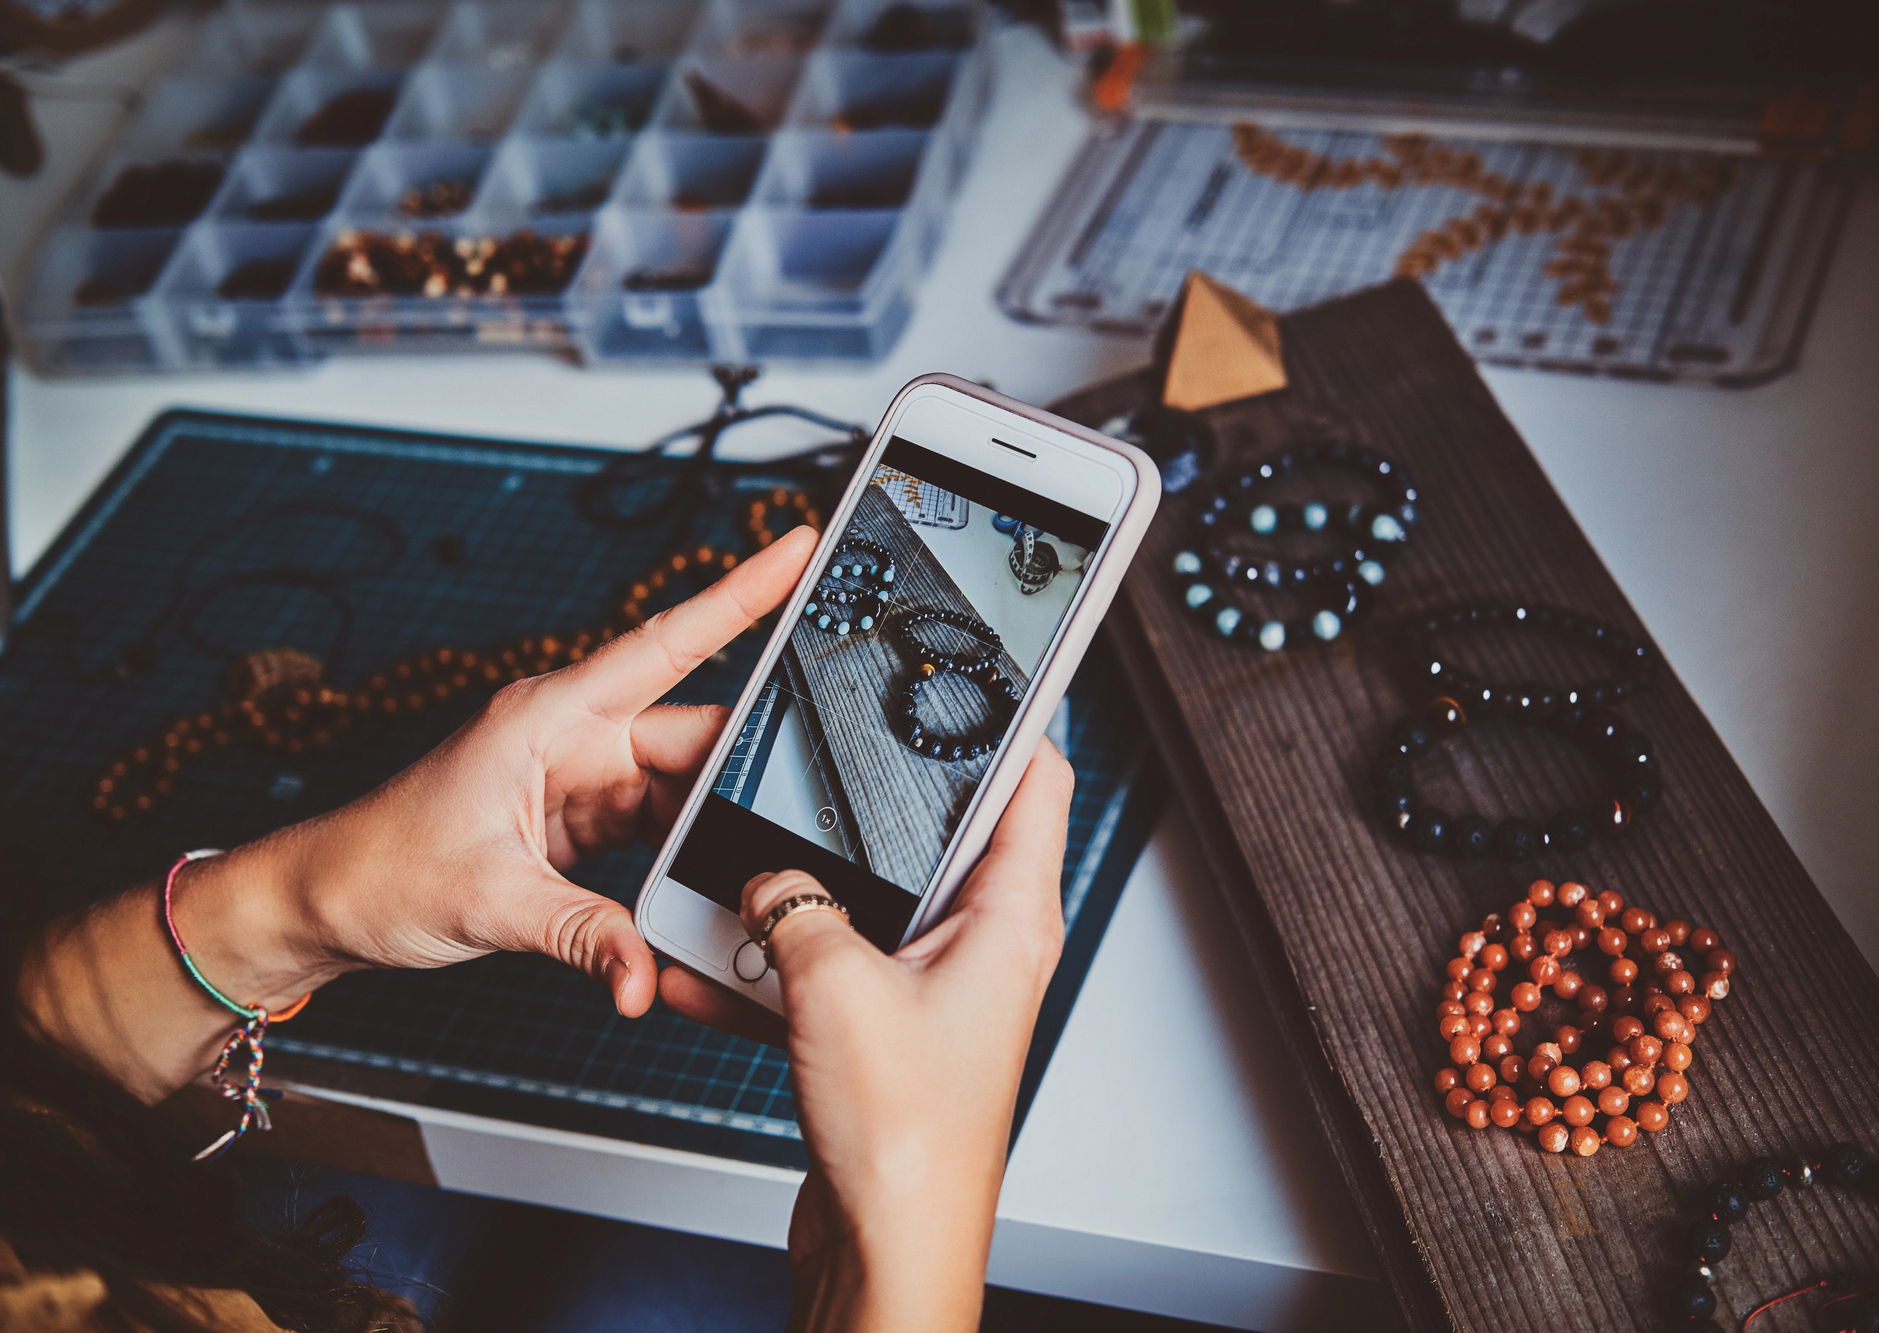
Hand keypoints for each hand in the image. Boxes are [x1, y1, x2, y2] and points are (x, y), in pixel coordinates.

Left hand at [254, 523, 819, 1014]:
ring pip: (684, 782)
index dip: (741, 592)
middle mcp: (573, 733)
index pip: (668, 641)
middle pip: (693, 731)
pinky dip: (683, 849)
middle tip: (792, 806)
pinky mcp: (582, 815)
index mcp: (549, 715)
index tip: (798, 547)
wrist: (326, 904)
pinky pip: (659, 819)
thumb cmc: (378, 870)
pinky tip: (699, 875)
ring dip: (711, 822)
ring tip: (738, 861)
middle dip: (744, 766)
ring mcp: (581, 773)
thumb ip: (584, 937)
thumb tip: (644, 976)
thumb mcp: (490, 905)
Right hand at [672, 741, 1073, 1332]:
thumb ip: (795, 902)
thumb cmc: (909, 1139)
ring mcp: (935, 988)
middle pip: (938, 835)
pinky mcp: (888, 1031)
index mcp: (1009, 915)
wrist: (888, 1248)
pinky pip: (827, 969)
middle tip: (823, 760)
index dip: (1012, 716)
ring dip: (803, 889)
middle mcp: (984, 945)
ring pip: (867, 901)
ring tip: (742, 870)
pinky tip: (711, 962)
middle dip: (869, 803)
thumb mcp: (835, 985)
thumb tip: (765, 875)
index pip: (1035, 779)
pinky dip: (774, 962)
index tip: (980, 670)